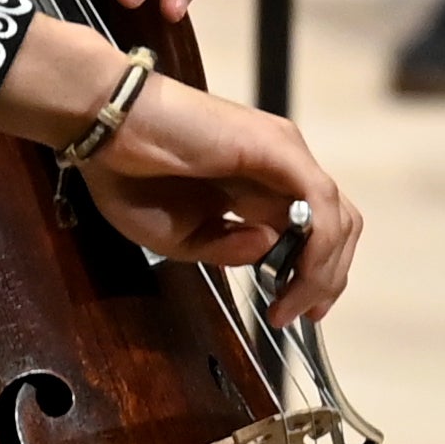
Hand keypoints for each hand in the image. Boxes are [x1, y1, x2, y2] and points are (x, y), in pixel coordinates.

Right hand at [26, 47, 364, 331]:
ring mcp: (283, 153)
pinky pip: (320, 203)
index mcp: (258, 186)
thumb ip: (227, 250)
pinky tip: (296, 274)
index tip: (299, 312)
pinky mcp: (277, 147)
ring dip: (323, 272)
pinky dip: (318, 246)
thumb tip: (270, 249)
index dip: (317, 276)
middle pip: (337, 228)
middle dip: (327, 279)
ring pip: (337, 218)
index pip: (315, 232)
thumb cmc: (130, 176)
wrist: (107, 128)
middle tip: (303, 315)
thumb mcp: (181, 238)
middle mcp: (279, 168)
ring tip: (292, 303)